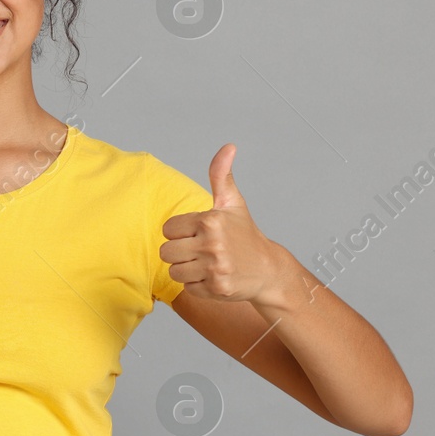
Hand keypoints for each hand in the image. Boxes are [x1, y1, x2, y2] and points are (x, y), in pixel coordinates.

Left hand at [160, 143, 282, 304]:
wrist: (268, 270)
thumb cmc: (245, 234)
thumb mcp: (232, 203)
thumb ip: (221, 175)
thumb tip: (228, 147)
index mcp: (210, 220)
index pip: (168, 229)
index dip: (180, 232)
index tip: (197, 233)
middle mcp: (212, 244)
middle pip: (166, 252)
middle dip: (180, 252)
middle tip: (200, 251)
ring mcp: (215, 268)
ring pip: (174, 272)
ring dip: (187, 270)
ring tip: (206, 264)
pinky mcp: (216, 288)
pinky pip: (187, 288)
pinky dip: (198, 285)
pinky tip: (213, 276)